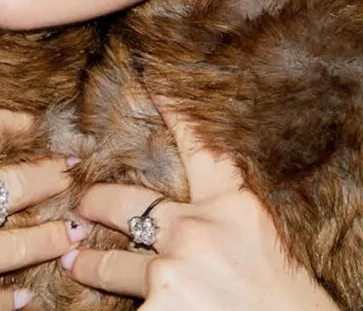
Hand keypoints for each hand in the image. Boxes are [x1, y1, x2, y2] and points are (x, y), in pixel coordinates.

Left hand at [63, 99, 340, 309]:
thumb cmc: (286, 298)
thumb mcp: (260, 239)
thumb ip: (224, 217)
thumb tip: (183, 213)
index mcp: (232, 206)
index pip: (198, 146)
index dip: (172, 109)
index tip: (149, 74)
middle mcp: (198, 232)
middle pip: (130, 203)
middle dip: (99, 202)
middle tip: (82, 202)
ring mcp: (172, 273)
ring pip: (114, 263)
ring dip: (92, 264)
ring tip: (76, 260)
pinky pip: (126, 308)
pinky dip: (129, 310)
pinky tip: (119, 309)